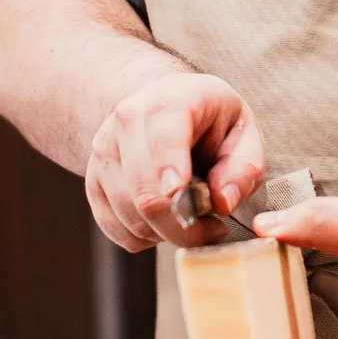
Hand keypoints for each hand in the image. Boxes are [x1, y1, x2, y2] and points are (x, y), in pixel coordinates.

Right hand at [83, 73, 265, 250]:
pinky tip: (165, 218)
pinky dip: (145, 235)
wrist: (163, 102)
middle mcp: (125, 125)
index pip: (164, 144)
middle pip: (145, 194)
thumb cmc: (209, 119)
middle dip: (184, 225)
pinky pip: (115, 228)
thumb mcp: (244, 131)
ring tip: (191, 214)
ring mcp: (103, 154)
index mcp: (168, 104)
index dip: (172, 177)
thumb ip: (243, 167)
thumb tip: (222, 203)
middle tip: (214, 228)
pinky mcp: (93, 182)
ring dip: (166, 231)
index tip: (185, 200)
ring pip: (130, 217)